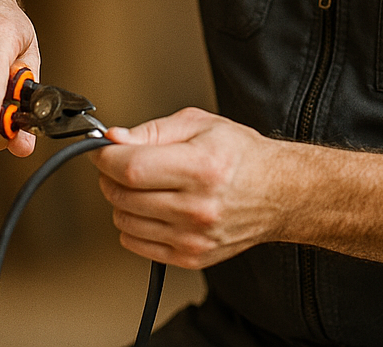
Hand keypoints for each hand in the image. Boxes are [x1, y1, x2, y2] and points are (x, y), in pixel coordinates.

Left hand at [94, 108, 292, 268]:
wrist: (280, 193)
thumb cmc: (242, 156)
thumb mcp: (200, 125)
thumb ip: (152, 131)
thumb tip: (114, 139)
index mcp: (201, 168)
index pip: (131, 168)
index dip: (106, 158)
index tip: (103, 150)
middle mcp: (198, 207)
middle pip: (123, 196)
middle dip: (110, 176)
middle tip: (121, 163)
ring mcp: (193, 237)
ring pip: (125, 221)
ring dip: (121, 201)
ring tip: (143, 186)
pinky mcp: (191, 257)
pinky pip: (136, 244)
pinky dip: (133, 225)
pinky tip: (151, 208)